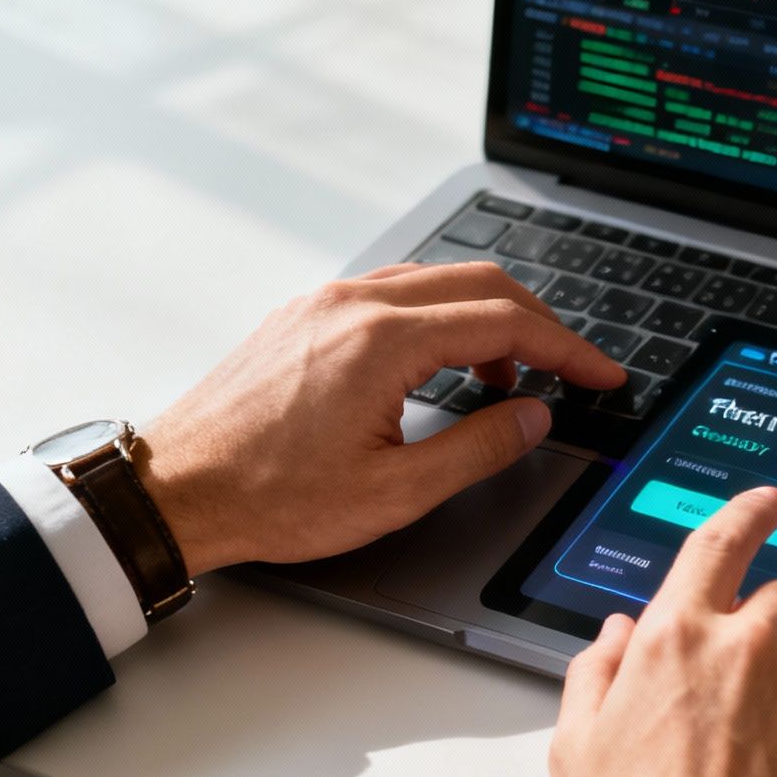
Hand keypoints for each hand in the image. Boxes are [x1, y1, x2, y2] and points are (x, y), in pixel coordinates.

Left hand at [138, 263, 624, 575]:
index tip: (601, 375)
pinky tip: (444, 363)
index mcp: (382, 340)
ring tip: (507, 380)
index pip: (506, 323)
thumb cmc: (269, 496)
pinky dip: (441, 318)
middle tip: (572, 370)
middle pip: (480, 283)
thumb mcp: (395, 492)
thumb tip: (531, 417)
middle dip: (540, 325)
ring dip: (487, 319)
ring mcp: (325, 301)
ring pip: (437, 280)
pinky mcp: (305, 314)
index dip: (568, 349)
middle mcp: (353, 303)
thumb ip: (478, 448)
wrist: (175, 491)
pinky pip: (395, 291)